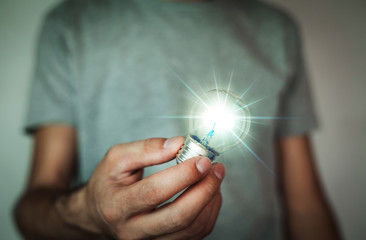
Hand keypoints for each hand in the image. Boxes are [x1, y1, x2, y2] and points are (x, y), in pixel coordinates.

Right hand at [74, 137, 224, 238]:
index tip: (202, 159)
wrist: (100, 212)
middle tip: (216, 168)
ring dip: (211, 200)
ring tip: (215, 176)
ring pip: (191, 229)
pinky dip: (209, 212)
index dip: (183, 175)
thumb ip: (147, 148)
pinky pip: (196, 234)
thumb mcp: (117, 158)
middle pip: (178, 217)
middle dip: (204, 190)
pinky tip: (209, 193)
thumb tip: (179, 144)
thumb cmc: (109, 182)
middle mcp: (133, 230)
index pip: (155, 192)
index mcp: (118, 205)